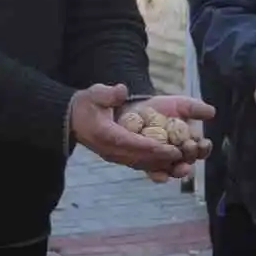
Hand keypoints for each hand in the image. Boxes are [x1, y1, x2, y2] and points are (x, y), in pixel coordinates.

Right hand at [70, 84, 186, 174]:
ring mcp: (114, 156)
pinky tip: (168, 163)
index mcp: (106, 135)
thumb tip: (122, 91)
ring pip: (140, 164)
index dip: (155, 148)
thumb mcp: (95, 94)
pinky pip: (137, 164)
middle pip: (141, 158)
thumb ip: (108, 94)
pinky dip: (153, 165)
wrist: (71, 120)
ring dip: (160, 165)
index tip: (173, 149)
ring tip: (179, 163)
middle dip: (163, 159)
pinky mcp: (117, 157)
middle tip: (183, 156)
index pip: (134, 144)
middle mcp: (111, 151)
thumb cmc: (85, 105)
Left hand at [119, 96, 215, 182]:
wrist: (136, 109)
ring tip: (181, 167)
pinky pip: (154, 174)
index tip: (204, 142)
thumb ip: (195, 108)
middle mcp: (178, 155)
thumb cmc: (161, 108)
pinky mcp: (146, 165)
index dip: (204, 148)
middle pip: (188, 161)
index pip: (201, 149)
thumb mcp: (179, 105)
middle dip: (191, 156)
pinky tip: (162, 176)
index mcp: (189, 142)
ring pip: (173, 170)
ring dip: (179, 170)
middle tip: (189, 146)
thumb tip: (211, 111)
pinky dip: (159, 176)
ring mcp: (162, 162)